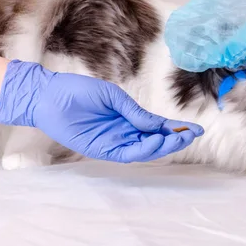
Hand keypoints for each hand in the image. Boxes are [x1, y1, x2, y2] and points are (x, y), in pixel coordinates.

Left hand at [0, 60, 203, 162]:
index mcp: (127, 117)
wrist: (49, 96)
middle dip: (172, 139)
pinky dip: (141, 149)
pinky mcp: (100, 149)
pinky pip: (125, 153)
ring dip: (160, 146)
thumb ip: (133, 112)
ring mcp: (112, 141)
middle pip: (153, 141)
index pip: (156, 126)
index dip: (176, 129)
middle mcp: (123, 132)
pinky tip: (153, 142)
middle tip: (188, 135)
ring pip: (142, 150)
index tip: (195, 129)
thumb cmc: (77, 91)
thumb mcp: (112, 97)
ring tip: (175, 139)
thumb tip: (155, 124)